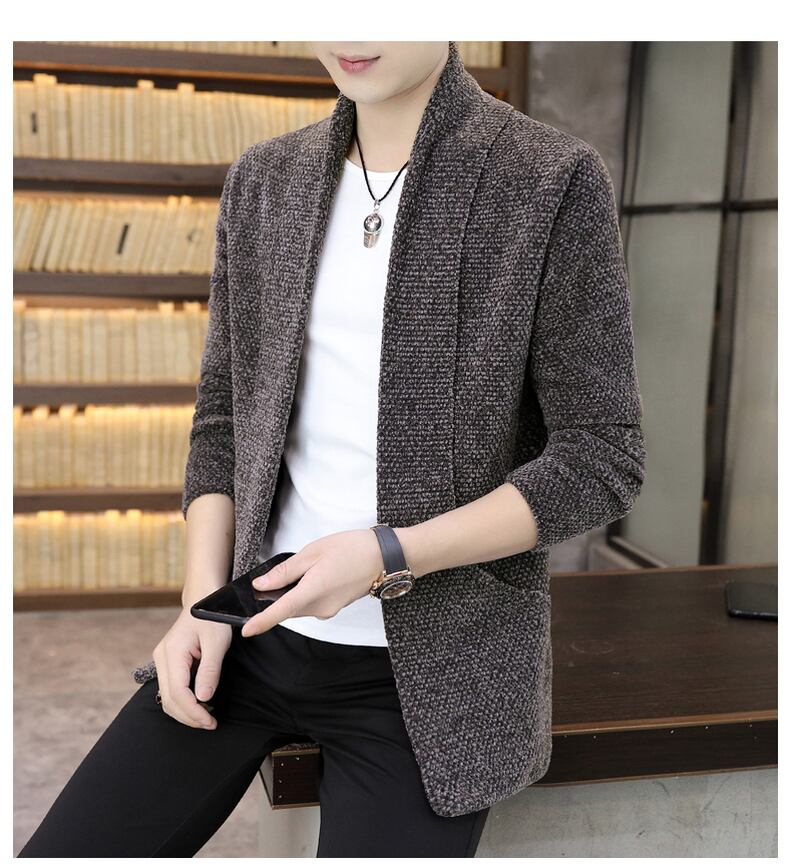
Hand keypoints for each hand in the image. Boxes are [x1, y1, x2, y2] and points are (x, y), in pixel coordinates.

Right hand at [152, 607, 232, 729]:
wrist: (203, 598)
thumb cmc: (212, 617)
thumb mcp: (217, 642)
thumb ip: (209, 670)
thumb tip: (203, 698)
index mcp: (172, 653)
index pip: (177, 693)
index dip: (193, 712)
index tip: (210, 722)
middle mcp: (162, 658)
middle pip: (168, 700)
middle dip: (189, 717)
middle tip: (211, 724)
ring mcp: (163, 660)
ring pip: (167, 697)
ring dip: (185, 712)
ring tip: (207, 718)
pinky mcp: (168, 662)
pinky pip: (171, 689)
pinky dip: (183, 701)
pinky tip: (200, 704)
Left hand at [240, 529, 384, 637]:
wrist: (384, 557)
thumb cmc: (352, 549)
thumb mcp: (313, 552)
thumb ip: (285, 571)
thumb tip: (262, 584)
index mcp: (313, 591)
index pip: (280, 611)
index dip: (261, 622)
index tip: (245, 630)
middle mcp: (320, 608)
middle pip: (288, 608)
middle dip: (275, 598)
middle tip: (273, 577)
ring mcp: (328, 610)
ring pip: (299, 606)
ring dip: (292, 593)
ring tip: (303, 567)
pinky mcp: (334, 607)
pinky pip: (311, 604)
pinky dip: (304, 593)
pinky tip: (313, 574)